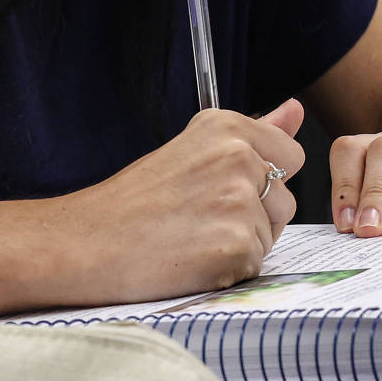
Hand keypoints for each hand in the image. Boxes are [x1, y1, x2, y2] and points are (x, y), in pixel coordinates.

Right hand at [55, 100, 306, 300]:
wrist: (85, 244)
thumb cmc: (132, 202)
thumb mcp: (193, 150)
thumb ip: (255, 132)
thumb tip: (296, 110)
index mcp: (228, 128)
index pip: (290, 156)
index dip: (263, 180)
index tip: (221, 189)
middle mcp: (239, 157)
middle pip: (285, 200)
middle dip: (255, 216)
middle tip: (199, 219)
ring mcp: (239, 202)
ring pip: (270, 234)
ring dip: (241, 244)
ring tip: (192, 239)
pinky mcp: (236, 245)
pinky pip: (254, 264)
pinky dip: (228, 270)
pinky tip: (191, 260)